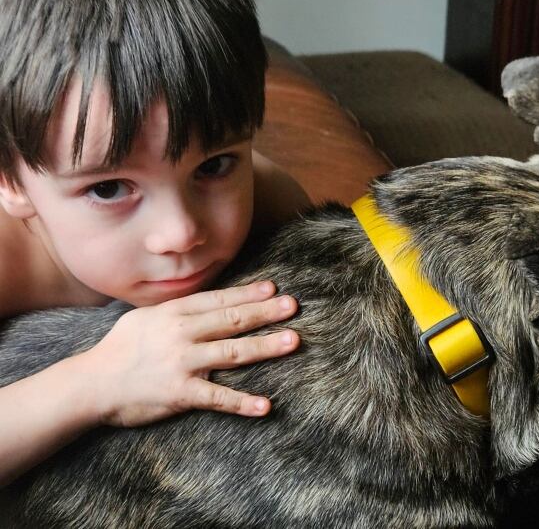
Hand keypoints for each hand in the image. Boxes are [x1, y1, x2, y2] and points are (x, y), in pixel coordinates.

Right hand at [78, 280, 298, 426]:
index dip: (248, 293)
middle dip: (265, 312)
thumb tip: (206, 301)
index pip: (218, 299)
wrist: (90, 385)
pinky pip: (218, 398)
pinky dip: (243, 402)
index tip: (273, 288)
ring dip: (266, 346)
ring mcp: (182, 363)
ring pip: (232, 352)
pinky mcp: (180, 393)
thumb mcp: (145, 317)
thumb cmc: (119, 349)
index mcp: (173, 313)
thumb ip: (177, 309)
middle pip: (232, 320)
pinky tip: (266, 405)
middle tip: (293, 305)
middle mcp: (181, 333)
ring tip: (293, 341)